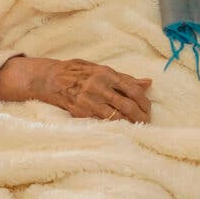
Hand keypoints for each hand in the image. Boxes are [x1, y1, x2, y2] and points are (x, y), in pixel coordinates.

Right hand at [0, 56, 151, 121]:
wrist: (50, 78)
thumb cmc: (79, 72)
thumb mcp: (101, 69)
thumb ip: (125, 78)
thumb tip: (148, 83)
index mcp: (107, 74)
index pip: (133, 90)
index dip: (145, 101)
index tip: (149, 108)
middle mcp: (99, 87)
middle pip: (127, 105)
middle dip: (141, 116)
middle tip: (147, 121)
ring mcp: (89, 101)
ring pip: (116, 116)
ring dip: (129, 124)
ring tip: (137, 127)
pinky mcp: (80, 112)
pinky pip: (101, 122)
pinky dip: (113, 126)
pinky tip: (120, 129)